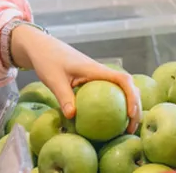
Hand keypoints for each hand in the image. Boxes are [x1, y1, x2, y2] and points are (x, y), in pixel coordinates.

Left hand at [12, 26, 142, 132]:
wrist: (40, 47)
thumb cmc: (46, 60)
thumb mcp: (53, 79)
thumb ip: (63, 96)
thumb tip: (72, 116)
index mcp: (95, 69)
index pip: (122, 79)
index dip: (131, 96)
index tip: (129, 114)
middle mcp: (100, 72)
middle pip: (128, 87)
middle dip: (135, 106)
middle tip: (130, 128)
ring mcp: (97, 76)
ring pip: (120, 90)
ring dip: (127, 106)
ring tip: (125, 128)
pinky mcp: (91, 80)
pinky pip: (108, 92)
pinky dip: (113, 105)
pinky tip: (107, 121)